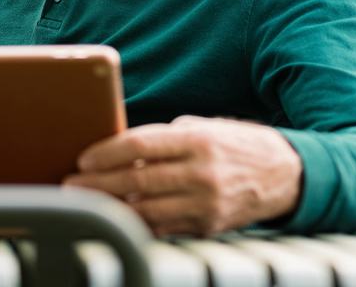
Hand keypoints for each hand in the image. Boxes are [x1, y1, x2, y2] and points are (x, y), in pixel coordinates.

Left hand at [62, 115, 301, 236]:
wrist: (286, 174)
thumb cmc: (233, 144)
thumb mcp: (202, 128)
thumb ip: (163, 139)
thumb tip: (116, 148)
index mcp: (197, 140)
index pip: (141, 145)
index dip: (106, 153)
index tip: (83, 159)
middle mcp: (202, 173)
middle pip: (137, 180)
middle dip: (97, 185)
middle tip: (69, 185)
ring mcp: (206, 203)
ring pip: (146, 209)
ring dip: (110, 207)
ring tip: (83, 203)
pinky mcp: (208, 225)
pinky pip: (163, 226)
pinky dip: (135, 222)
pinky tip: (114, 216)